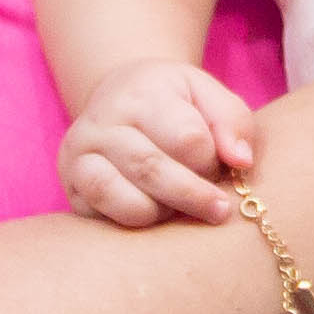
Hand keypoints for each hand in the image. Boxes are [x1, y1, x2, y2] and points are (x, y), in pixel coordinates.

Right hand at [60, 63, 256, 228]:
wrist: (120, 100)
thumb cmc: (175, 103)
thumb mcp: (208, 95)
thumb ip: (233, 122)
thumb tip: (241, 161)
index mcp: (142, 91)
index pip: (186, 138)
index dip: (210, 161)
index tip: (222, 167)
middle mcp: (103, 120)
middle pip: (153, 170)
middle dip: (194, 196)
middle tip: (219, 209)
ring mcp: (80, 154)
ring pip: (125, 200)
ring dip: (163, 212)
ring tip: (179, 206)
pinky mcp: (72, 185)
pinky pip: (105, 216)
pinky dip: (136, 221)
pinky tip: (153, 210)